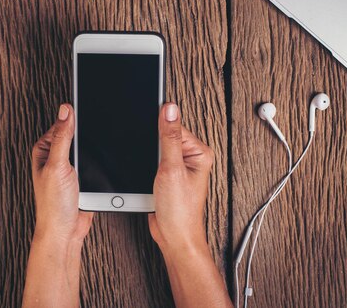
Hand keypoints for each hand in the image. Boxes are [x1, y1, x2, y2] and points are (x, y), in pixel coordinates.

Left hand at [23, 104, 92, 307]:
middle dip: (88, 131)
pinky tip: (105, 162)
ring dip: (95, 148)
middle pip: (76, 133)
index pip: (62, 122)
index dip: (75, 114)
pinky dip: (100, 161)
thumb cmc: (53, 204)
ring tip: (105, 142)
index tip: (90, 100)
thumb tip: (66, 110)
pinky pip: (94, 161)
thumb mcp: (58, 165)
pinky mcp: (82, 176)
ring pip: (87, 147)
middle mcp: (55, 156)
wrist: (65, 231)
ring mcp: (69, 166)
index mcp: (44, 149)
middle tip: (101, 122)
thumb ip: (62, 137)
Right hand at [149, 103, 231, 307]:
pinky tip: (148, 176)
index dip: (159, 128)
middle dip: (153, 146)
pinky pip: (154, 161)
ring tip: (154, 174)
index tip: (149, 135)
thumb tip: (169, 109)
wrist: (174, 236)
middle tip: (155, 164)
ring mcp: (180, 167)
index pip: (175, 126)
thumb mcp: (171, 168)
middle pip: (165, 136)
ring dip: (149, 158)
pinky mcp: (168, 175)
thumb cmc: (180, 210)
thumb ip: (169, 137)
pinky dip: (147, 165)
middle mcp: (192, 158)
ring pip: (157, 149)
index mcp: (199, 152)